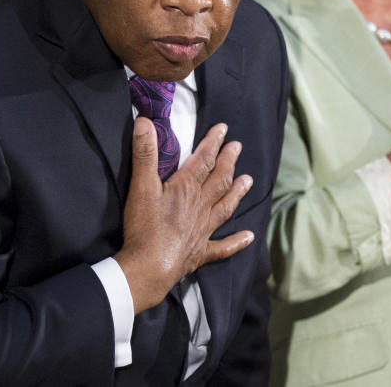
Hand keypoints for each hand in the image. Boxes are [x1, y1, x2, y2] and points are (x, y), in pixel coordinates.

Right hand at [115, 119, 253, 313]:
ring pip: (225, 207)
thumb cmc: (144, 227)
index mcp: (187, 188)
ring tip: (248, 180)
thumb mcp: (141, 186)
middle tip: (238, 147)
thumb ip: (145, 153)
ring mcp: (203, 230)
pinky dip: (236, 242)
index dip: (213, 143)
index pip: (203, 160)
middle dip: (228, 162)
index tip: (223, 129)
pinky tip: (250, 237)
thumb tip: (145, 122)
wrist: (149, 267)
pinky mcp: (200, 252)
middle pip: (218, 180)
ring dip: (237, 193)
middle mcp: (200, 206)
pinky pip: (223, 247)